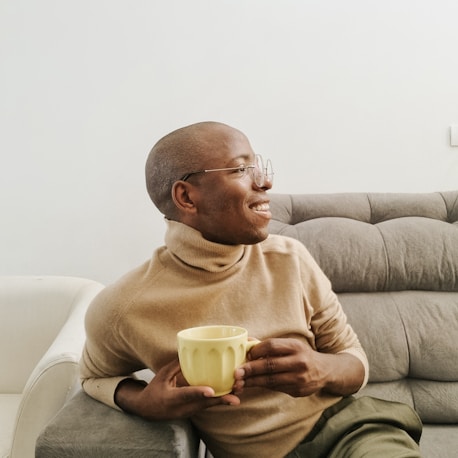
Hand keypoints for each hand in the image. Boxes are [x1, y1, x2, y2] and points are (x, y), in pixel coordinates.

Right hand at [115, 359, 239, 420]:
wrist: (146, 411)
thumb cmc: (153, 390)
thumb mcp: (161, 376)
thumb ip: (175, 365)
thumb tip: (190, 350)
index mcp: (171, 398)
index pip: (186, 395)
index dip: (199, 393)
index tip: (212, 391)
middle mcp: (181, 408)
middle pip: (203, 405)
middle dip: (221, 400)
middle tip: (236, 395)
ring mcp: (188, 412)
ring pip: (208, 406)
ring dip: (223, 400)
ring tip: (238, 391)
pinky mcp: (192, 411)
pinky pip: (207, 406)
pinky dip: (218, 400)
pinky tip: (231, 393)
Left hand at [233, 338, 363, 397]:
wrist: (325, 371)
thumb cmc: (302, 355)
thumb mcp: (290, 345)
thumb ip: (271, 345)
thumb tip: (247, 341)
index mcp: (295, 346)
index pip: (271, 345)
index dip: (256, 350)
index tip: (246, 354)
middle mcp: (299, 361)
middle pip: (269, 365)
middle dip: (250, 369)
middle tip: (236, 373)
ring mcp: (299, 378)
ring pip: (271, 380)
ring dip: (253, 382)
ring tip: (239, 383)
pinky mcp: (298, 391)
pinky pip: (276, 388)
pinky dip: (262, 387)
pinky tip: (252, 386)